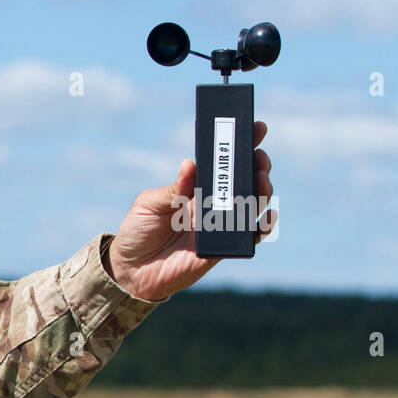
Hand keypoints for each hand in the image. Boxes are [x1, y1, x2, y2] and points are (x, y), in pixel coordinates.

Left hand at [106, 121, 275, 301]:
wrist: (131, 270)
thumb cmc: (137, 231)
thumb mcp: (149, 204)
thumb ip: (172, 189)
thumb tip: (190, 165)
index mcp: (196, 187)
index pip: (223, 162)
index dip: (243, 144)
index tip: (256, 127)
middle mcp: (212, 203)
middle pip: (246, 179)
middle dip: (258, 165)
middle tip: (259, 158)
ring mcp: (219, 225)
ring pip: (254, 204)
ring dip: (263, 191)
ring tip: (260, 181)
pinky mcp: (222, 248)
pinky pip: (250, 236)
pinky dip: (263, 225)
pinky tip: (266, 216)